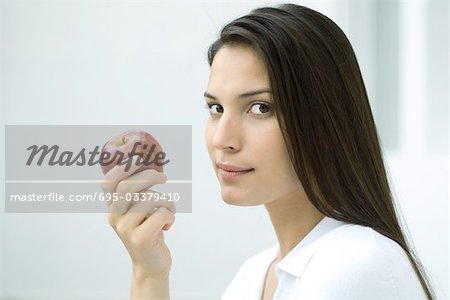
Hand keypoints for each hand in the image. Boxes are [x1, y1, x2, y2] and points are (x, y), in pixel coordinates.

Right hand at [101, 156, 175, 280]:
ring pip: (149, 199)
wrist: (150, 265)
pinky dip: (171, 215)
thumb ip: (138, 193)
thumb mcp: (138, 211)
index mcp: (112, 208)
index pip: (108, 182)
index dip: (123, 167)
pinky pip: (161, 213)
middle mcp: (114, 217)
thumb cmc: (148, 232)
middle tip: (164, 178)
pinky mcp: (141, 239)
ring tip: (169, 210)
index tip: (140, 160)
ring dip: (167, 201)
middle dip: (149, 176)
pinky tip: (168, 224)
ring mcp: (126, 229)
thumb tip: (149, 166)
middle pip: (128, 186)